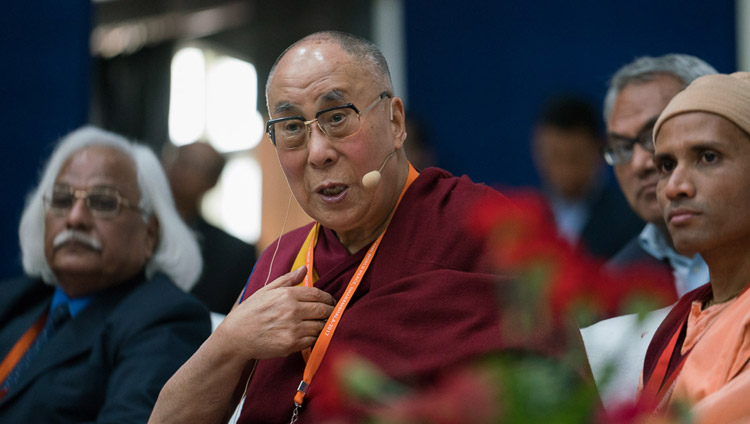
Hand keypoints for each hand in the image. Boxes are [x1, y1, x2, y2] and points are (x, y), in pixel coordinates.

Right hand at [218, 266, 335, 358]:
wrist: (236, 336)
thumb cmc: (250, 311)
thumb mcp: (266, 290)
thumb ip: (287, 279)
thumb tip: (305, 268)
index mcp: (287, 295)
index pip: (317, 294)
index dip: (328, 298)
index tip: (331, 301)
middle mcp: (292, 311)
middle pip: (323, 310)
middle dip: (330, 311)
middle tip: (330, 312)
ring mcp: (292, 329)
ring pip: (320, 326)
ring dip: (322, 325)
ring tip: (319, 323)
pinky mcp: (291, 345)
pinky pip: (312, 340)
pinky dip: (313, 338)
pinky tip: (309, 334)